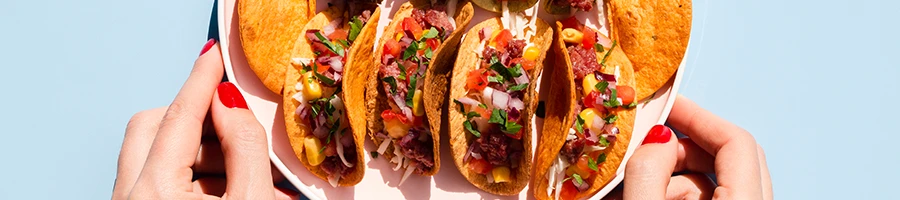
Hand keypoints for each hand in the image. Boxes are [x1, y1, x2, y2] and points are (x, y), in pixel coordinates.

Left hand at [111, 39, 298, 198]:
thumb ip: (244, 148)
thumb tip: (231, 104)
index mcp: (155, 193)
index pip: (178, 116)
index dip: (201, 80)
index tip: (214, 55)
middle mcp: (131, 199)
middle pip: (152, 126)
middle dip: (197, 118)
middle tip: (236, 124)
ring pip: (154, 155)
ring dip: (200, 152)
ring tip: (247, 172)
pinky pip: (158, 183)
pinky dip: (194, 177)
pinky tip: (231, 191)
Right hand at [608, 95, 772, 199]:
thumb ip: (648, 173)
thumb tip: (656, 138)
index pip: (737, 141)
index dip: (699, 116)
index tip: (666, 106)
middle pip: (729, 158)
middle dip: (682, 147)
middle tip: (645, 149)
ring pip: (714, 181)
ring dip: (673, 176)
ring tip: (632, 185)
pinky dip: (673, 195)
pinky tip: (644, 197)